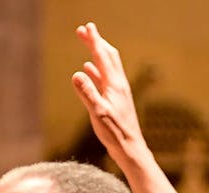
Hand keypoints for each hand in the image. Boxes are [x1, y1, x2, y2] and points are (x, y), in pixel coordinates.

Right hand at [72, 23, 148, 170]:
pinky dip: (97, 69)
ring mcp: (118, 92)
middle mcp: (119, 85)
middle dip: (96, 41)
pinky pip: (106, 78)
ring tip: (88, 43)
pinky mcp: (117, 100)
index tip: (87, 27)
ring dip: (97, 52)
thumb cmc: (115, 134)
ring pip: (108, 65)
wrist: (131, 149)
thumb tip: (76, 74)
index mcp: (114, 85)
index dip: (94, 40)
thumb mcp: (98, 113)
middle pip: (108, 56)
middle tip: (84, 30)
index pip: (102, 56)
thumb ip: (87, 93)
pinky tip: (89, 69)